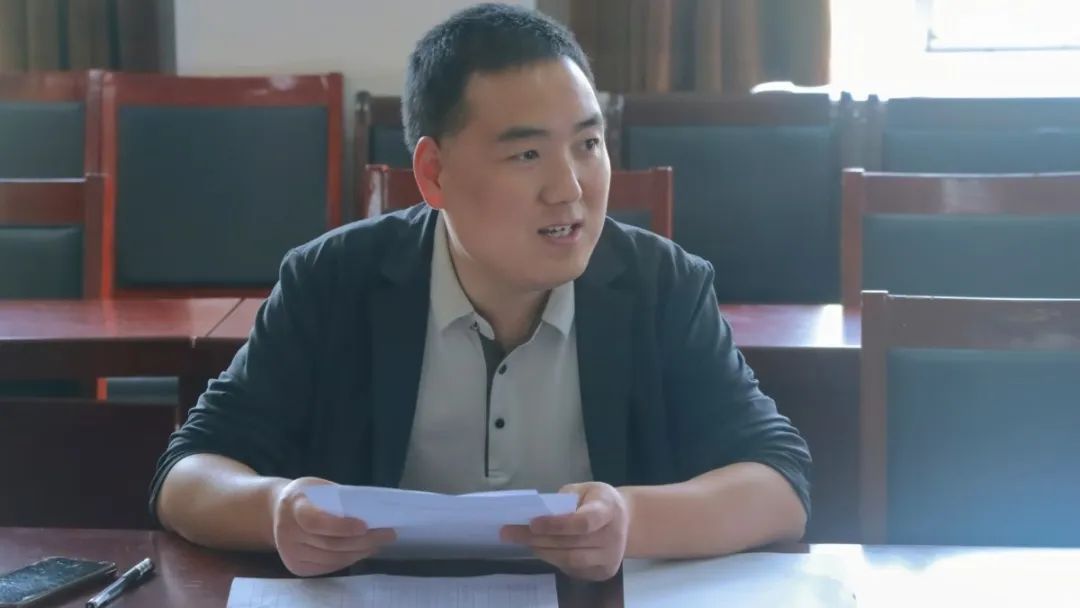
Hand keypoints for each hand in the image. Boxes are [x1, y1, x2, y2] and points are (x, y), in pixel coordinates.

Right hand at [271, 477, 396, 576]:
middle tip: (387, 534)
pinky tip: (363, 551)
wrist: (277, 510)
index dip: (341, 526)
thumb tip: (371, 511)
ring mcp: (291, 553)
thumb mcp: (318, 487)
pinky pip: (328, 567)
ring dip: (359, 552)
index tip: (365, 526)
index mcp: (293, 507)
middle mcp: (288, 533)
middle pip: (330, 544)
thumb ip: (338, 499)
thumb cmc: (306, 495)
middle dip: (363, 541)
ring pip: (332, 558)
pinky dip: (348, 559)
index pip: (316, 522)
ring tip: (379, 543)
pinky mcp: (296, 567)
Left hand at [500, 482, 629, 580]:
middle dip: (538, 538)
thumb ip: (564, 499)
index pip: (583, 522)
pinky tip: (541, 549)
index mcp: (609, 510)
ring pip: (570, 560)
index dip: (556, 524)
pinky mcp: (604, 572)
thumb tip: (536, 513)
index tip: (531, 523)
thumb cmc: (598, 500)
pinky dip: (554, 559)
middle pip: (571, 543)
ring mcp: (610, 558)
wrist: (626, 520)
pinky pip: (573, 569)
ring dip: (543, 551)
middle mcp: (613, 537)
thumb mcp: (584, 489)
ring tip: (523, 542)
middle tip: (510, 533)